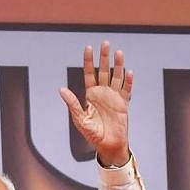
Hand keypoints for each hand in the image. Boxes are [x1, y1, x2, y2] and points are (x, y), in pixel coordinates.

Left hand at [59, 41, 132, 166]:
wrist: (108, 146)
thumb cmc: (92, 135)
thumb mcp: (80, 119)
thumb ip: (72, 104)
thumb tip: (61, 89)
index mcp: (91, 95)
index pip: (89, 74)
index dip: (89, 61)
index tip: (88, 47)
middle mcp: (103, 93)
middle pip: (103, 71)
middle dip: (104, 58)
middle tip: (105, 43)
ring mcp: (114, 97)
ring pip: (116, 77)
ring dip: (117, 65)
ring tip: (118, 53)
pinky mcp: (124, 104)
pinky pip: (127, 90)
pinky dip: (128, 82)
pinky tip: (129, 72)